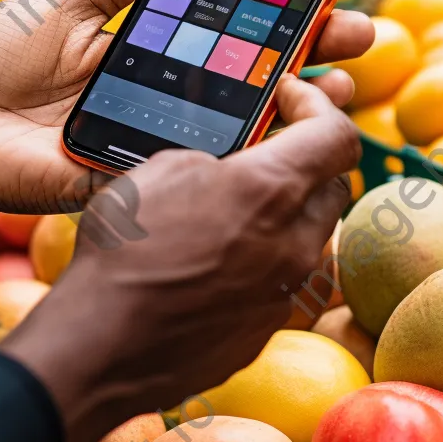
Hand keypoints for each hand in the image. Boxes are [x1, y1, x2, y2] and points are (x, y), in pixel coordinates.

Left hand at [0, 0, 372, 234]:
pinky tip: (279, 145)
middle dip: (310, 57)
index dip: (279, 12)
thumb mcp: (63, 1)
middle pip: (249, 78)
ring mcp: (152, 137)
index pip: (230, 27)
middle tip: (362, 39)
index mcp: (150, 46)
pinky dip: (235, 162)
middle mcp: (163, 93)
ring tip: (338, 89)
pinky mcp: (130, 177)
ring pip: (233, 130)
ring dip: (290, 111)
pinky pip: (187, 172)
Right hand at [0, 74, 359, 441]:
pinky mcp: (270, 329)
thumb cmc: (124, 248)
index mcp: (272, 190)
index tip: (290, 98)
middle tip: (269, 154)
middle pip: (334, 187)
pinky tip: (223, 264)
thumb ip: (220, 159)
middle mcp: (295, 243)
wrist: (103, 342)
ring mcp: (287, 292)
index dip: (321, 105)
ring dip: (290, 216)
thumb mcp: (164, 168)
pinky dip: (268, 263)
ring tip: (241, 213)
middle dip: (308, 162)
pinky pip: (286, 282)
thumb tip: (233, 169)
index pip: (339, 135)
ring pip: (313, 238)